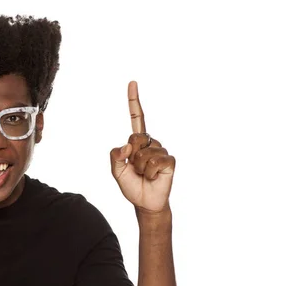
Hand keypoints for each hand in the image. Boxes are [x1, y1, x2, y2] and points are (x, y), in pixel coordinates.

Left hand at [110, 81, 175, 213]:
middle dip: (131, 157)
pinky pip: (154, 161)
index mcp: (137, 142)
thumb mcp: (116, 172)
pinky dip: (149, 173)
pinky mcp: (170, 160)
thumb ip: (115, 157)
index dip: (134, 101)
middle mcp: (150, 142)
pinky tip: (153, 177)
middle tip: (136, 169)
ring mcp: (161, 150)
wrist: (145, 202)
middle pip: (134, 138)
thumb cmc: (131, 186)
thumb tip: (126, 146)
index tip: (132, 83)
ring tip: (144, 175)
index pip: (137, 118)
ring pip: (143, 154)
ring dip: (139, 168)